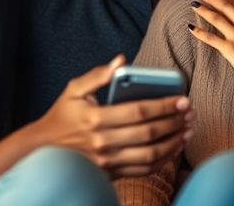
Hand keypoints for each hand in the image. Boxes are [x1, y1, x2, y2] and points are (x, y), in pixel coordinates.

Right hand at [30, 55, 193, 177]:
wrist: (42, 151)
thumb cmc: (61, 116)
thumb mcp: (73, 90)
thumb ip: (98, 75)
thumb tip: (121, 59)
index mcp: (95, 118)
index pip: (139, 111)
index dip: (164, 106)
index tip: (182, 99)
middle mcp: (103, 142)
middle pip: (149, 133)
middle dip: (174, 122)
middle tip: (191, 113)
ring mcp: (108, 161)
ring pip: (150, 155)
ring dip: (174, 143)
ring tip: (188, 130)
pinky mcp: (111, 173)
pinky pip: (144, 170)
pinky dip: (163, 161)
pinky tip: (174, 148)